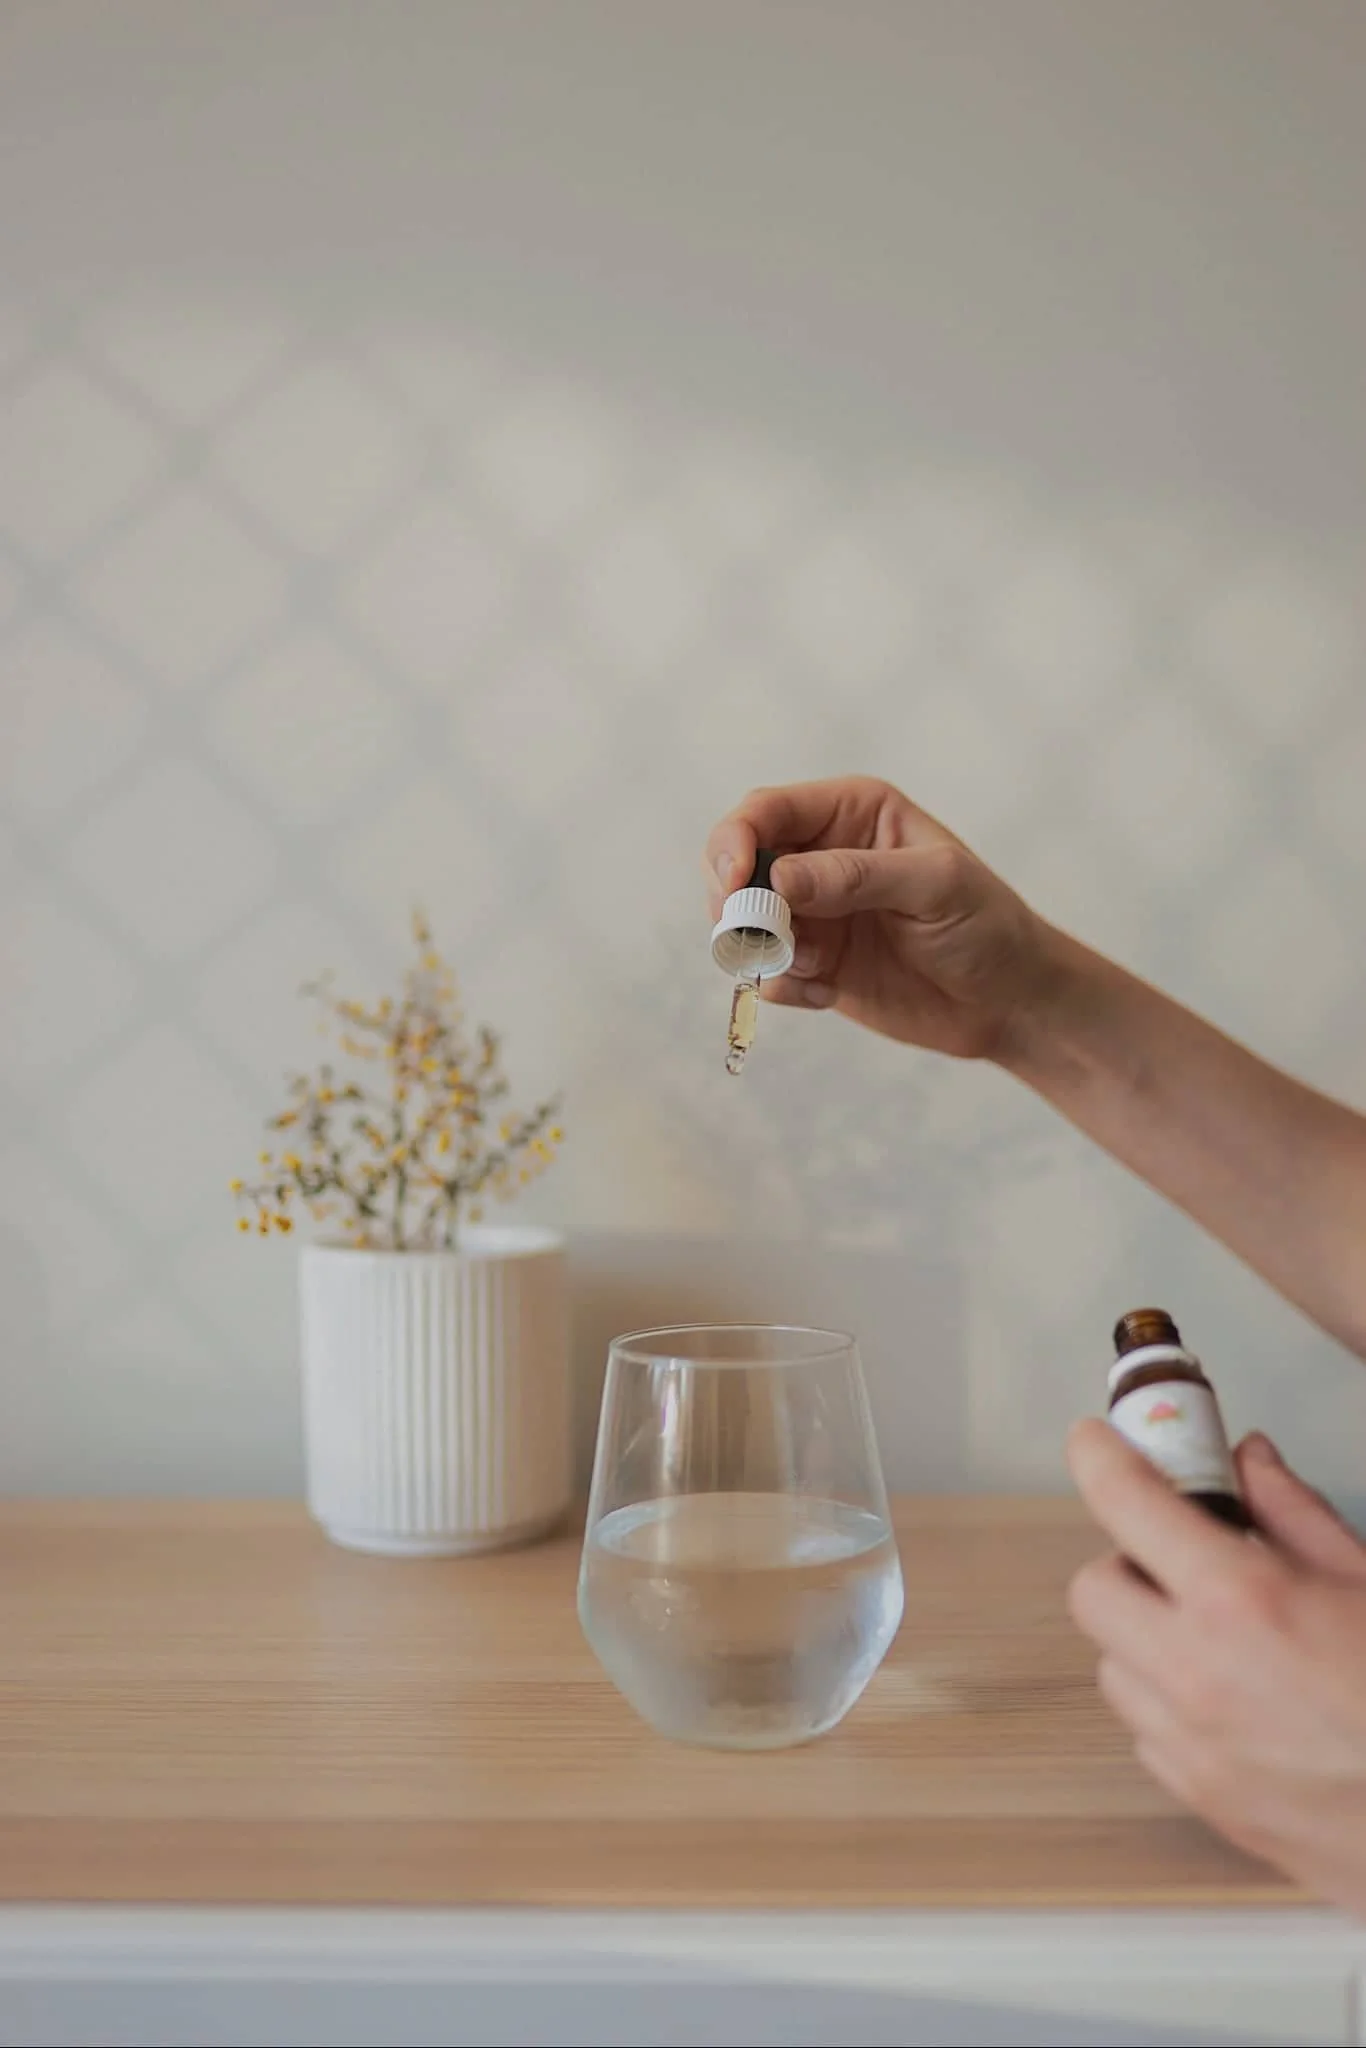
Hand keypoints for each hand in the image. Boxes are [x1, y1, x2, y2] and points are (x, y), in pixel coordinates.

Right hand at [704, 777, 1058, 1059]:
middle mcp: (820, 856)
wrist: (1008, 1001)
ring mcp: (812, 913)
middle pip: (734, 861)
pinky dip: (784, 986)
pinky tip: (830, 992)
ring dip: (760, 948)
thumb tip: (777, 880)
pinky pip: (766, 973)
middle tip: (752, 934)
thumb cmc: (985, 924)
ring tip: (815, 967)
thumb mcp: (934, 885)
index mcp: (850, 813)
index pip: (766, 810)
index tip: (735, 883)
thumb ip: (856, 876)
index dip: (735, 840)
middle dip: (732, 899)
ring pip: (740, 921)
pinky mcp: (811, 965)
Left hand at [1067, 1420, 1365, 1913]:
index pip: (1124, 1503)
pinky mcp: (1201, 1799)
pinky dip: (1170, 1705)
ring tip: (1220, 1638)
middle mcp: (1195, 1673)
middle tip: (1185, 1562)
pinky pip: (1146, 1731)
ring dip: (1146, 1637)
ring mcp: (1191, 1746)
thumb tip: (1249, 1461)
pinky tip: (1235, 1701)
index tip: (1095, 1441)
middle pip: (1093, 1590)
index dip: (1100, 1457)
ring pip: (1114, 1665)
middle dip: (1129, 1563)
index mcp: (1240, 1601)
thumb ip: (1293, 1510)